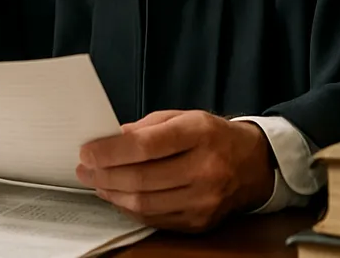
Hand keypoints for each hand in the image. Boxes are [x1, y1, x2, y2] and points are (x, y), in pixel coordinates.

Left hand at [77, 110, 275, 231]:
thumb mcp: (184, 118)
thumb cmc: (214, 137)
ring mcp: (204, 200)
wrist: (254, 164)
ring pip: (145, 204)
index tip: (88, 151)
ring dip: (113, 194)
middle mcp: (205, 169)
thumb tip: (110, 140)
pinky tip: (119, 196)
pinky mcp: (200, 221)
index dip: (110, 151)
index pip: (145, 146)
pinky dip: (131, 208)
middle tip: (85, 168)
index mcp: (200, 134)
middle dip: (104, 174)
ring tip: (97, 182)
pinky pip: (155, 219)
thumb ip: (146, 127)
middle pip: (141, 178)